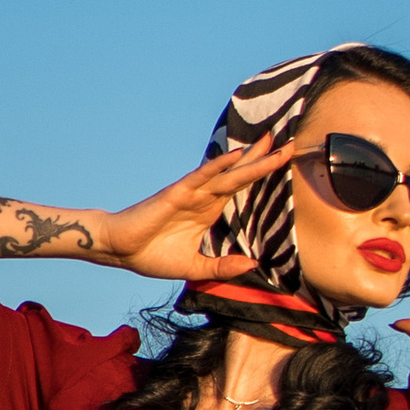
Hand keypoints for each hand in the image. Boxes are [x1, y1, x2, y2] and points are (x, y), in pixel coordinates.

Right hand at [99, 147, 275, 280]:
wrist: (120, 251)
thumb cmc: (151, 256)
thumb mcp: (194, 267)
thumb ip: (221, 267)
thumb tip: (252, 265)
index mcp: (209, 211)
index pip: (242, 187)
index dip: (261, 173)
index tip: (283, 158)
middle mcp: (204, 198)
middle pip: (241, 175)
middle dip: (265, 159)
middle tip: (290, 141)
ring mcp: (191, 194)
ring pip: (228, 174)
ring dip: (251, 160)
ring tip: (272, 143)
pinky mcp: (176, 194)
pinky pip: (201, 177)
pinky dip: (219, 166)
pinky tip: (237, 155)